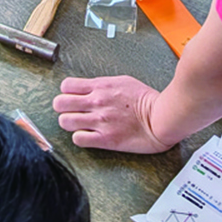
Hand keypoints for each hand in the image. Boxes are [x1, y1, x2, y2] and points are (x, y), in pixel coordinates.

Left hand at [53, 75, 176, 153]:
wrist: (161, 118)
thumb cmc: (147, 100)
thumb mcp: (122, 81)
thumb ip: (102, 85)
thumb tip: (89, 88)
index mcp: (100, 87)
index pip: (66, 86)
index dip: (66, 93)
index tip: (72, 98)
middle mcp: (96, 102)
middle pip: (59, 103)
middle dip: (62, 108)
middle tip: (71, 112)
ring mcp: (99, 121)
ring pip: (65, 122)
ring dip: (70, 124)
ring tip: (79, 125)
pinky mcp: (105, 139)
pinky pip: (78, 139)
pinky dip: (80, 138)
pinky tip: (88, 136)